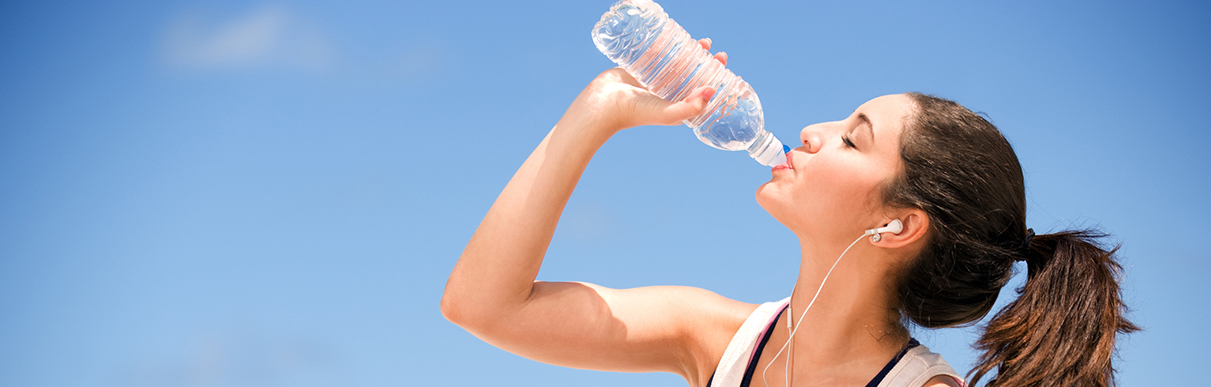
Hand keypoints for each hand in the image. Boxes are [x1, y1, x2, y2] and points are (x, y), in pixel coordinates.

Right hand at [560, 38, 727, 135]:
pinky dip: (670, 48)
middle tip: (717, 53)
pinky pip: (659, 56)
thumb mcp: (668, 114)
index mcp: (676, 106)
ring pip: (678, 64)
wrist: (603, 104)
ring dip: (691, 54)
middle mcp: (667, 94)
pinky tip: (678, 39)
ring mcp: (654, 81)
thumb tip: (713, 90)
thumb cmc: (635, 113)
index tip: (723, 66)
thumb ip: (690, 106)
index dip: (714, 79)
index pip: (700, 91)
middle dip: (706, 64)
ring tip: (703, 43)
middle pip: (692, 76)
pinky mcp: (641, 69)